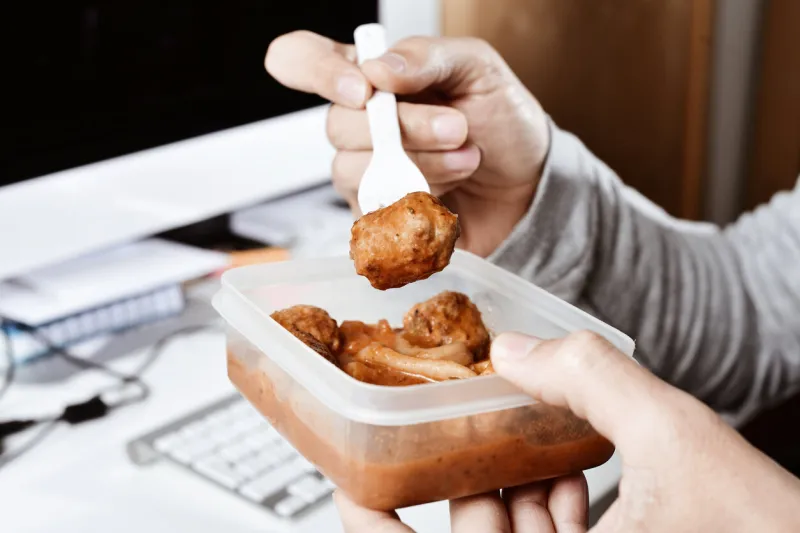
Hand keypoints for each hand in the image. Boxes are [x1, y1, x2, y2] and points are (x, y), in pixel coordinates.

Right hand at [265, 31, 548, 256]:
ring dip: (419, 164)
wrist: (527, 185)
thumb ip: (427, 57)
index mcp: (371, 76)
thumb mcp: (478, 69)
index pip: (299, 59)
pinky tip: (448, 193)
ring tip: (466, 160)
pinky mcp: (374, 215)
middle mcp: (357, 122)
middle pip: (336, 123)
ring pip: (353, 169)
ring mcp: (361, 171)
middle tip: (457, 128)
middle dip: (404, 127)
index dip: (315, 71)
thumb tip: (377, 69)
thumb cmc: (501, 121)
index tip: (365, 90)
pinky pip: (371, 210)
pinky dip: (416, 200)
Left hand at [335, 331, 799, 531]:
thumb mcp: (678, 438)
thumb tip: (514, 347)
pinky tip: (576, 471)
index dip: (367, 516)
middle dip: (464, 481)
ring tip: (534, 442)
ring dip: (515, 491)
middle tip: (465, 427)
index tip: (348, 472)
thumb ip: (592, 375)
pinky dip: (554, 515)